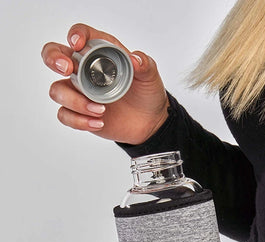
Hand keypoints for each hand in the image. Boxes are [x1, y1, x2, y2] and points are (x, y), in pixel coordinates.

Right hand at [41, 23, 168, 143]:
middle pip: (54, 56)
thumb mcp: (150, 76)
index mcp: (99, 52)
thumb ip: (144, 65)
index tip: (78, 44)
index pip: (80, 35)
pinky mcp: (78, 112)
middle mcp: (84, 69)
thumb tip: (135, 59)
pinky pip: (65, 115)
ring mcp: (79, 91)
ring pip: (57, 90)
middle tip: (66, 68)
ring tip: (100, 110)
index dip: (75, 35)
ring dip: (75, 101)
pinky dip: (79, 121)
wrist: (148, 122)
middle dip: (54, 59)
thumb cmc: (146, 93)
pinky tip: (98, 122)